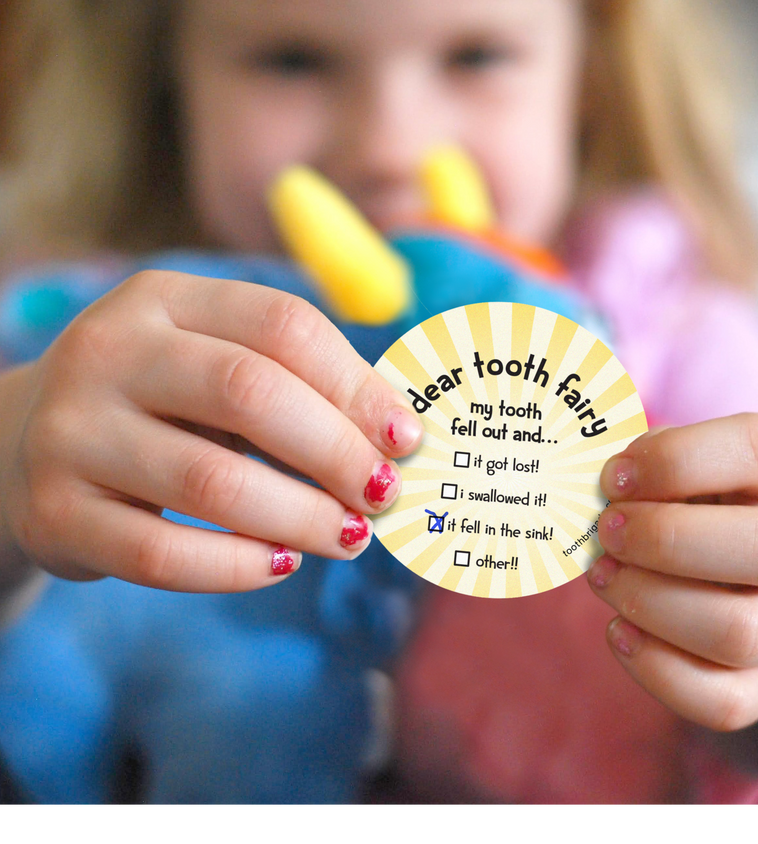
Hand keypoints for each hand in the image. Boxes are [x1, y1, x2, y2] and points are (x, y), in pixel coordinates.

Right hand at [0, 271, 421, 590]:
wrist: (24, 446)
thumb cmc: (159, 405)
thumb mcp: (214, 367)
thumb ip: (297, 387)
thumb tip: (397, 437)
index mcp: (164, 299)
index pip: (282, 325)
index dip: (357, 385)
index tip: (405, 438)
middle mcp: (109, 350)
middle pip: (250, 392)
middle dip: (337, 452)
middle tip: (383, 494)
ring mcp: (71, 431)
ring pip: (212, 482)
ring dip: (301, 517)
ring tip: (348, 537)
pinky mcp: (55, 512)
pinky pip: (164, 553)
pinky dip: (239, 566)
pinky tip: (282, 564)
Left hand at [588, 414, 757, 730]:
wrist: (751, 563)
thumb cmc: (706, 498)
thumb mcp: (690, 461)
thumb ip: (652, 461)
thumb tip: (601, 488)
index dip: (675, 461)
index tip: (614, 478)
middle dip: (666, 540)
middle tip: (608, 532)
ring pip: (741, 634)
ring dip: (651, 604)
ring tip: (604, 577)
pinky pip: (725, 701)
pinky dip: (656, 670)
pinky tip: (619, 631)